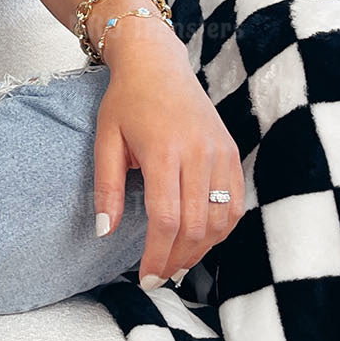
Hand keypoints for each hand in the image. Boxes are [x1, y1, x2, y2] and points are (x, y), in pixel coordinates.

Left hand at [92, 28, 244, 287]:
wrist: (157, 64)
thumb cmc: (126, 101)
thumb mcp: (105, 140)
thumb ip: (107, 188)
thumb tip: (105, 232)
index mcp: (163, 151)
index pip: (167, 218)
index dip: (157, 254)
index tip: (146, 277)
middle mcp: (198, 154)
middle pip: (196, 225)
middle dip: (177, 258)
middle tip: (159, 277)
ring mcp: (220, 152)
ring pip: (221, 219)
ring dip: (201, 248)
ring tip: (177, 262)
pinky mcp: (231, 151)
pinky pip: (234, 202)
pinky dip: (221, 228)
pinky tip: (201, 239)